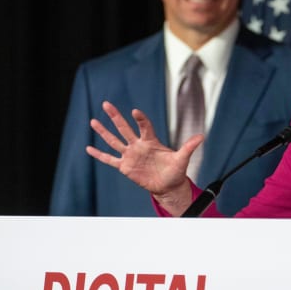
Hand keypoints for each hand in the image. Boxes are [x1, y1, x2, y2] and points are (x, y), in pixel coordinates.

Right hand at [86, 101, 202, 211]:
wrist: (168, 185)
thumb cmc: (175, 170)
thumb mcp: (182, 158)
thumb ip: (189, 147)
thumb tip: (202, 136)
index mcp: (151, 141)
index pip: (144, 126)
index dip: (140, 119)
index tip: (135, 111)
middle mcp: (138, 145)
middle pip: (124, 128)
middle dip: (115, 116)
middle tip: (106, 103)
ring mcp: (130, 155)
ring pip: (114, 141)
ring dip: (104, 132)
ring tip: (93, 121)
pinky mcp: (125, 167)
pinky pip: (110, 159)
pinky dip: (99, 155)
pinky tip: (88, 148)